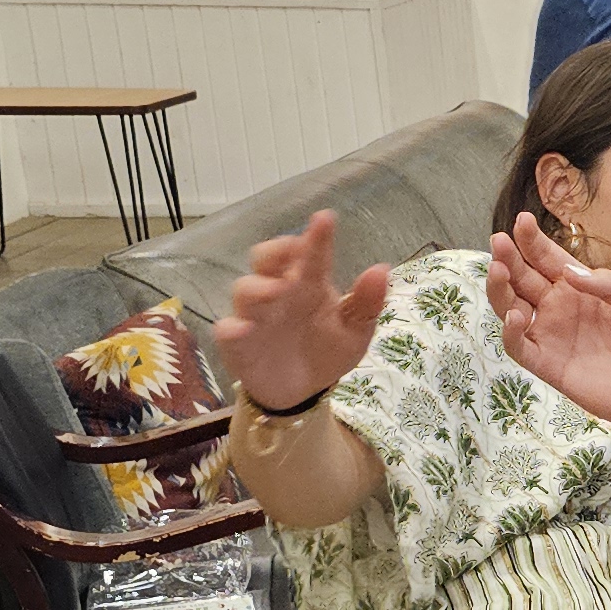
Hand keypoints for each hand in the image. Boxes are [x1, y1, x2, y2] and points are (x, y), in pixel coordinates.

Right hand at [213, 212, 390, 415]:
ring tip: (277, 292)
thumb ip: (366, 303)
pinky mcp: (237, 342)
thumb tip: (382, 269)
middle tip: (293, 251)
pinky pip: (227, 330)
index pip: (310, 254)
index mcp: (309, 284)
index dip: (316, 237)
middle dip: (275, 251)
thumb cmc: (326, 350)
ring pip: (245, 289)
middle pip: (265, 258)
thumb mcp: (354, 331)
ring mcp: (254, 314)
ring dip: (258, 287)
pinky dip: (233, 328)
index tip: (325, 219)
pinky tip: (242, 329)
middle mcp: (278, 291)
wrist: (302, 390)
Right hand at [487, 215, 610, 437]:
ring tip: (498, 269)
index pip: (548, 259)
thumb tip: (569, 272)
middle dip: (509, 258)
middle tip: (500, 241)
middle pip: (523, 278)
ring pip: (511, 307)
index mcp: (581, 288)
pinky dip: (510, 332)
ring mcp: (552, 336)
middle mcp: (560, 307)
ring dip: (500, 289)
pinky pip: (520, 347)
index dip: (533, 241)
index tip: (523, 221)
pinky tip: (514, 315)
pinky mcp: (549, 365)